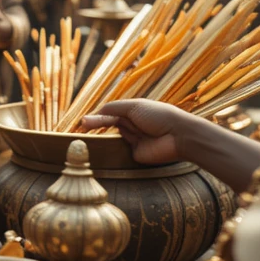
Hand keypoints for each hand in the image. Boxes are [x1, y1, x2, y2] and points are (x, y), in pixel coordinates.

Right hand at [80, 99, 198, 164]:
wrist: (178, 135)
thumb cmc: (158, 115)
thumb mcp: (133, 106)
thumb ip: (112, 109)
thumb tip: (92, 114)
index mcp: (132, 111)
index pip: (110, 113)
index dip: (97, 116)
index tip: (83, 121)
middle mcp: (132, 125)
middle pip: (109, 124)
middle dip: (96, 124)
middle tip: (81, 127)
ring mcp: (133, 140)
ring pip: (112, 137)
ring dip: (101, 136)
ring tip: (85, 135)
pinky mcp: (135, 154)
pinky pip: (119, 151)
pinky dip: (110, 150)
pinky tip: (99, 148)